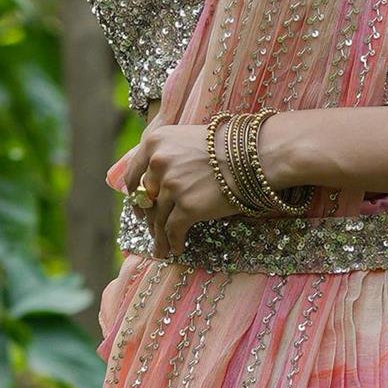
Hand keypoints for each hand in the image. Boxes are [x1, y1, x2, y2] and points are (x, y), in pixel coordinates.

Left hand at [122, 116, 231, 258]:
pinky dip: (173, 242)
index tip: (141, 207)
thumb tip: (154, 184)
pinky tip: (177, 249)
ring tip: (163, 249)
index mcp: (155, 143)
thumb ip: (168, 155)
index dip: (136, 195)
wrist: (254, 154)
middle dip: (149, 218)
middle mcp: (158, 163)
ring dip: (160, 237)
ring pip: (158, 219)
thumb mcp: (188, 139)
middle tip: (152, 230)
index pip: (133, 175)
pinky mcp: (187, 207)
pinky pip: (173, 231)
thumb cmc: (228, 145)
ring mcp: (172, 185)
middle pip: (147, 200)